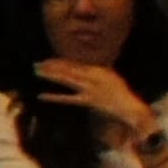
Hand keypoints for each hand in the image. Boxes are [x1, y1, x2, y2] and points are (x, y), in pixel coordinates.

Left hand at [34, 59, 157, 144]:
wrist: (130, 106)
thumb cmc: (119, 93)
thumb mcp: (109, 77)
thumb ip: (94, 72)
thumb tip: (80, 68)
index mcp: (98, 70)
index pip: (75, 65)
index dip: (60, 63)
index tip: (47, 61)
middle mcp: (93, 77)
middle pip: (68, 69)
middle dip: (52, 66)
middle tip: (37, 64)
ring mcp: (90, 89)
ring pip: (67, 79)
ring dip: (52, 75)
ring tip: (37, 72)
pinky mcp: (88, 101)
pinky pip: (69, 98)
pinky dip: (55, 97)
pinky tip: (41, 96)